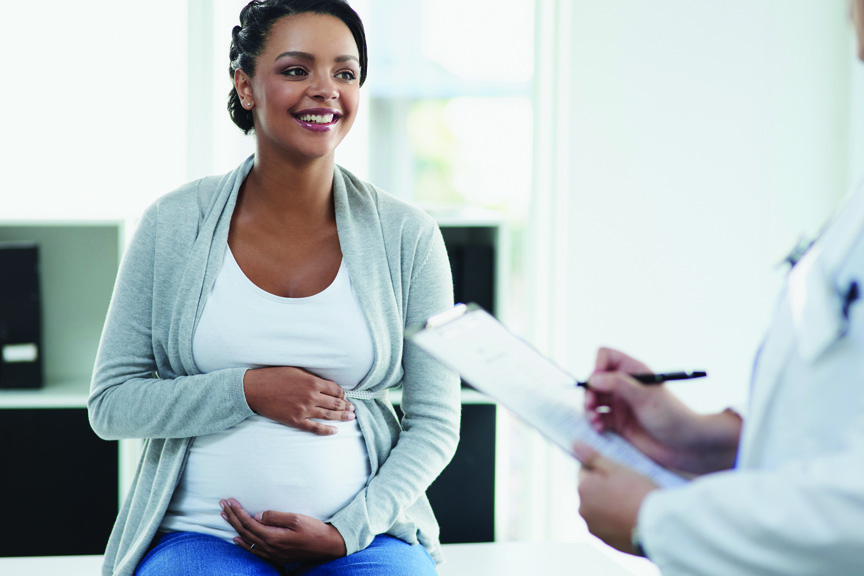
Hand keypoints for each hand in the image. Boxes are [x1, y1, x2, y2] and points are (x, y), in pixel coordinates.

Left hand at [220, 499, 346, 561]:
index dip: (237, 511)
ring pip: (246, 539)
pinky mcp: (276, 555)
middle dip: (232, 517)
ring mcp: (271, 553)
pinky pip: (253, 549)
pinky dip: (243, 542)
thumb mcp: (296, 519)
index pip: (248, 522)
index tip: (229, 501)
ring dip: (234, 527)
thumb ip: (275, 516)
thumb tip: (257, 515)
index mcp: (272, 537)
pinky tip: (237, 539)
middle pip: (244, 531)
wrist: (327, 546)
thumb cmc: (314, 530)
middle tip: (221, 505)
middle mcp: (269, 547)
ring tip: (225, 517)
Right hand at [243, 367, 354, 434]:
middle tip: (353, 409)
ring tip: (350, 418)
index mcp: (312, 382)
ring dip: (342, 417)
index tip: (345, 396)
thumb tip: (326, 385)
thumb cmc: (274, 376)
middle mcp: (311, 396)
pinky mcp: (295, 420)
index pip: (335, 389)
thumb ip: (312, 378)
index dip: (342, 394)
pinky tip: (335, 431)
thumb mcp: (296, 371)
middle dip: (346, 406)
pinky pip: (314, 428)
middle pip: (335, 403)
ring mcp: (304, 410)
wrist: (255, 389)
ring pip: (328, 415)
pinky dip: (326, 430)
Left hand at [573, 442, 657, 554]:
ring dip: (610, 505)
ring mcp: (594, 528)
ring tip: (632, 504)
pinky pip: (608, 526)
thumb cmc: (638, 492)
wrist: (659, 527)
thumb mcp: (617, 468)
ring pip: (599, 510)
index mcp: (583, 489)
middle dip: (605, 488)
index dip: (601, 470)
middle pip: (591, 492)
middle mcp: (583, 510)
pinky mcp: (607, 542)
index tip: (618, 473)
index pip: (585, 472)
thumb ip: (593, 457)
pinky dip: (616, 521)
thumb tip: (575, 444)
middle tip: (628, 487)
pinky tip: (632, 518)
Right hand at [586, 348, 740, 474]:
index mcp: (634, 371)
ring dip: (589, 408)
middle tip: (591, 406)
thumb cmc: (672, 417)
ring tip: (595, 420)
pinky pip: (598, 418)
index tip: (596, 382)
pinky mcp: (618, 423)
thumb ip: (619, 384)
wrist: (686, 446)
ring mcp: (620, 404)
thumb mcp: (645, 397)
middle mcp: (624, 385)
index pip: (606, 356)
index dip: (597, 366)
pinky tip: (600, 429)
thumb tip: (593, 378)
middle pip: (595, 379)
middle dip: (589, 391)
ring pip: (593, 399)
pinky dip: (594, 422)